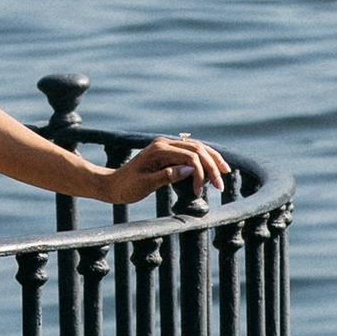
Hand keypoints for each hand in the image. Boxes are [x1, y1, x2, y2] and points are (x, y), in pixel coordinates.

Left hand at [98, 132, 228, 205]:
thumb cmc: (127, 187)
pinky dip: (202, 159)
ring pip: (196, 147)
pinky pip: (189, 152)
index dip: (201, 174)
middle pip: (197, 148)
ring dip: (211, 160)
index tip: (200, 192)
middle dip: (212, 166)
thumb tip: (190, 171)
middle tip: (221, 185)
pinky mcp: (166, 152)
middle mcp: (164, 143)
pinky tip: (211, 168)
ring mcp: (165, 145)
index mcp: (159, 150)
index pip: (189, 157)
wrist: (113, 184)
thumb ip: (168, 176)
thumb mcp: (146, 185)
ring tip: (224, 173)